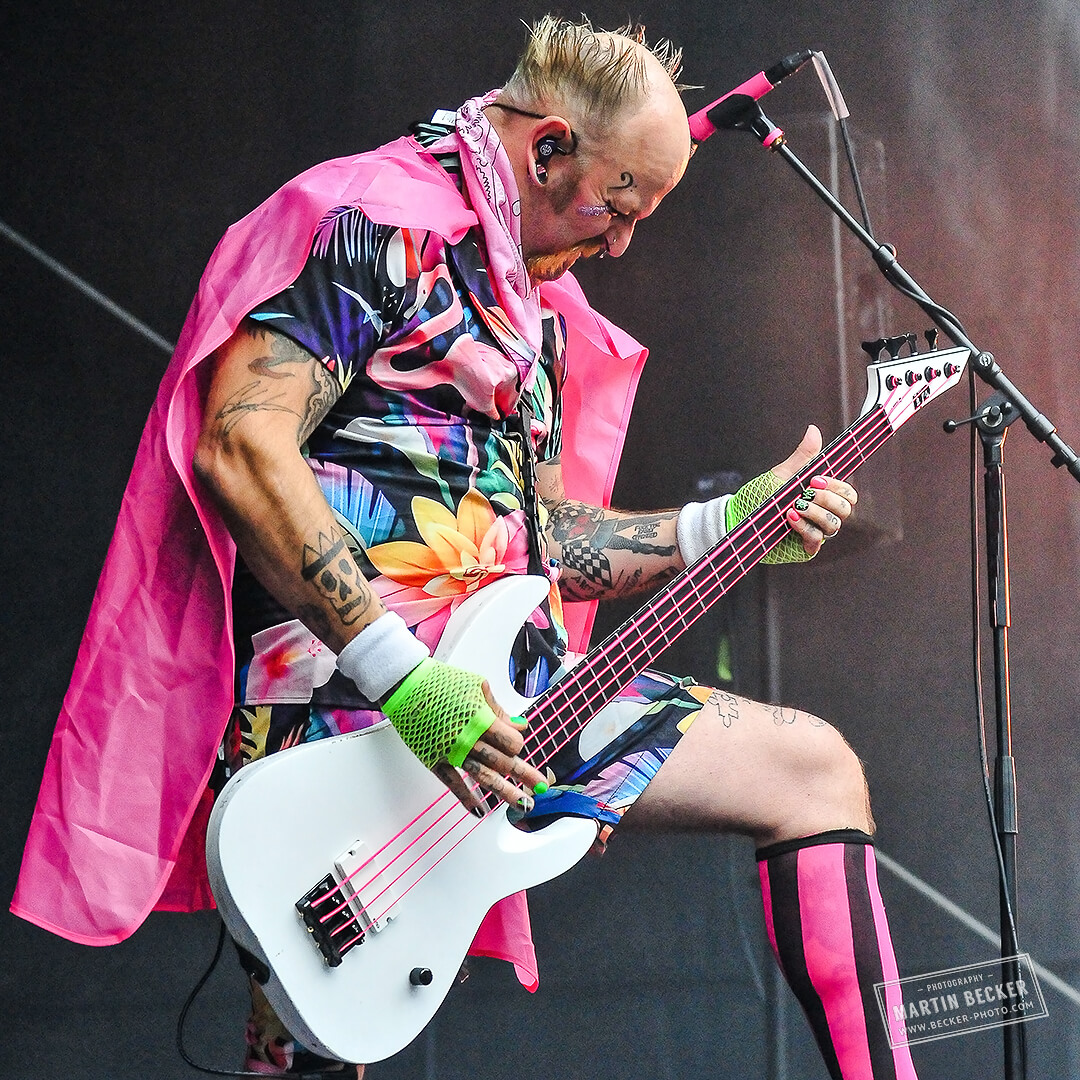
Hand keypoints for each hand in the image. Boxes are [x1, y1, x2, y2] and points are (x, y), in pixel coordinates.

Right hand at [432, 681, 548, 813]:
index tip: (516, 744)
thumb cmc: (442, 682)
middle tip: (540, 787)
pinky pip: (453, 783)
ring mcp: (451, 752)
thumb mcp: (476, 688)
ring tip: (523, 804)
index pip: (512, 742)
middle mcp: (468, 739)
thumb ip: (499, 710)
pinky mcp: (434, 759)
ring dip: (506, 792)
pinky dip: (466, 798)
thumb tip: (521, 725)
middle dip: (525, 775)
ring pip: (484, 777)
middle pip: (504, 763)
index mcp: (481, 719)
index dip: (517, 744)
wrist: (406, 684)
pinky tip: (479, 809)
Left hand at [771, 425, 857, 556]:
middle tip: (807, 492)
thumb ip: (802, 456)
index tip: (817, 479)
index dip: (839, 486)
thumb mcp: (782, 474)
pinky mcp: (804, 547)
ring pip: (833, 525)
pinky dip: (804, 527)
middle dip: (828, 499)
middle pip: (846, 509)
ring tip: (794, 506)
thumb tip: (813, 430)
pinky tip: (790, 518)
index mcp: (821, 497)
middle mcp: (821, 514)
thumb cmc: (760, 495)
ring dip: (815, 512)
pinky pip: (816, 540)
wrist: (738, 516)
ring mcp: (814, 531)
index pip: (847, 493)